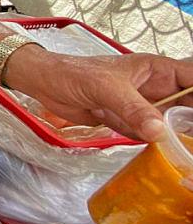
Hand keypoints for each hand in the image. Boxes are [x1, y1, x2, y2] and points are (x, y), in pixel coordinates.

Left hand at [8, 48, 192, 141]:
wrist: (45, 84)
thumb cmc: (74, 73)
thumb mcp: (106, 87)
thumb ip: (133, 108)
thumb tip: (160, 131)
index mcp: (156, 70)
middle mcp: (155, 88)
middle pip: (187, 105)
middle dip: (191, 121)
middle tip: (192, 139)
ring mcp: (143, 107)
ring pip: (172, 123)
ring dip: (177, 135)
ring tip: (184, 151)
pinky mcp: (129, 122)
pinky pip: (152, 135)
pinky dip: (158, 144)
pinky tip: (167, 153)